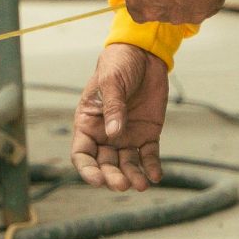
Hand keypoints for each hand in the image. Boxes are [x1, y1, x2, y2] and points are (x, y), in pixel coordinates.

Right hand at [70, 44, 169, 191]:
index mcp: (88, 123)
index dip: (88, 170)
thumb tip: (113, 133)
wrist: (144, 54)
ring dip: (133, 176)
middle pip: (105, 164)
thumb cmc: (118, 64)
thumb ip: (113, 107)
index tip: (98, 179)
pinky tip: (156, 176)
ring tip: (142, 185)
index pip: (82, 154)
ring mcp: (126, 136)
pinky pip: (148, 155)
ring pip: (127, 164)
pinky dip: (151, 167)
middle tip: (122, 184)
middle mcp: (105, 134)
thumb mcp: (111, 82)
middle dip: (112, 177)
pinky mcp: (147, 134)